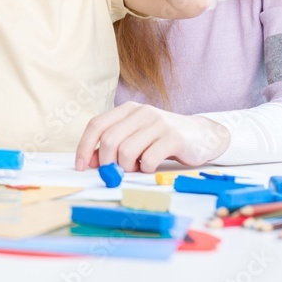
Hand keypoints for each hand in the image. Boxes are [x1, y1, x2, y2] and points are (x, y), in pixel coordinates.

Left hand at [74, 102, 229, 172]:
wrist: (201, 135)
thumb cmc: (162, 139)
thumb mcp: (136, 138)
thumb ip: (113, 147)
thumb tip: (90, 162)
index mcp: (128, 109)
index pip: (97, 125)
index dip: (85, 146)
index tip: (81, 166)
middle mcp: (142, 112)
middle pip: (110, 140)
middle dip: (108, 162)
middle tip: (116, 172)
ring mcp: (159, 123)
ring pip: (127, 151)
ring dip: (128, 167)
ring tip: (137, 166)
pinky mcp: (174, 137)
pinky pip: (148, 159)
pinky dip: (146, 169)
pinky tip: (152, 166)